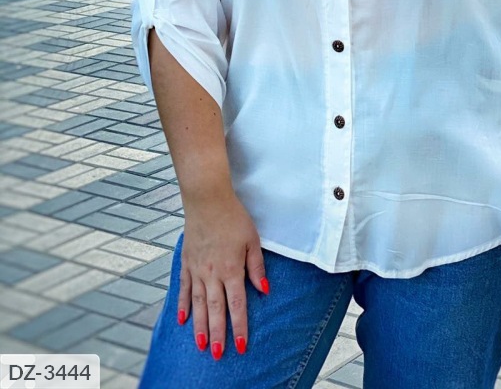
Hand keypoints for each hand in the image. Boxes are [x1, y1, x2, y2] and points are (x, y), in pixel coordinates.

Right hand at [178, 189, 268, 358]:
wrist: (207, 199)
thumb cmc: (233, 217)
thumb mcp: (252, 239)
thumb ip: (257, 267)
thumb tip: (264, 289)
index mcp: (231, 269)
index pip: (237, 304)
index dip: (240, 326)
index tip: (242, 345)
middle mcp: (212, 274)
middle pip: (216, 310)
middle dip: (217, 334)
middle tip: (217, 355)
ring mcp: (196, 269)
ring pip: (199, 304)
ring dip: (200, 326)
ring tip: (201, 345)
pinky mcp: (186, 262)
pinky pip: (184, 288)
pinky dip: (183, 305)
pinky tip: (182, 320)